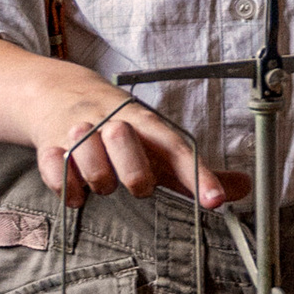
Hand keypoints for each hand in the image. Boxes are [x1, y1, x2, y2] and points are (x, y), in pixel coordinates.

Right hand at [32, 69, 247, 212]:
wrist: (60, 93)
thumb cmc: (118, 128)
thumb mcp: (156, 143)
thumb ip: (193, 171)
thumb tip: (244, 187)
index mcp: (145, 123)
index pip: (176, 146)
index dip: (198, 174)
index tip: (214, 201)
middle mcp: (112, 122)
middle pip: (124, 138)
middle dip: (133, 170)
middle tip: (138, 186)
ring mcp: (79, 130)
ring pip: (86, 155)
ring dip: (97, 178)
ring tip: (100, 182)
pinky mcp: (49, 144)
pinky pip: (55, 169)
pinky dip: (65, 187)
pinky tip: (75, 191)